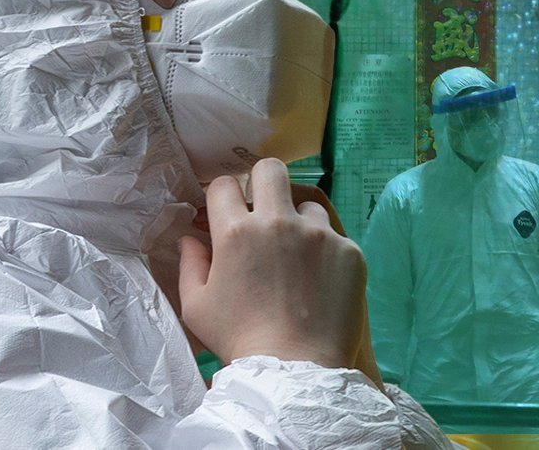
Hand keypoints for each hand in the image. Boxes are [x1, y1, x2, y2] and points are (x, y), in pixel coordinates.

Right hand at [179, 159, 368, 373]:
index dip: (222, 197)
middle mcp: (278, 222)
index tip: (227, 213)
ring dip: (298, 223)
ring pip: (307, 205)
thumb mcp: (197, 307)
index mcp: (236, 232)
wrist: (296, 369)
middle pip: (271, 169)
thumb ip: (190, 264)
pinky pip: (335, 237)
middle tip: (264, 209)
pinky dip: (325, 253)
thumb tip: (191, 237)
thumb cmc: (240, 341)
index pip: (224, 184)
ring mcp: (319, 235)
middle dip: (263, 182)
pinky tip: (319, 281)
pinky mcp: (348, 251)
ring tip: (295, 257)